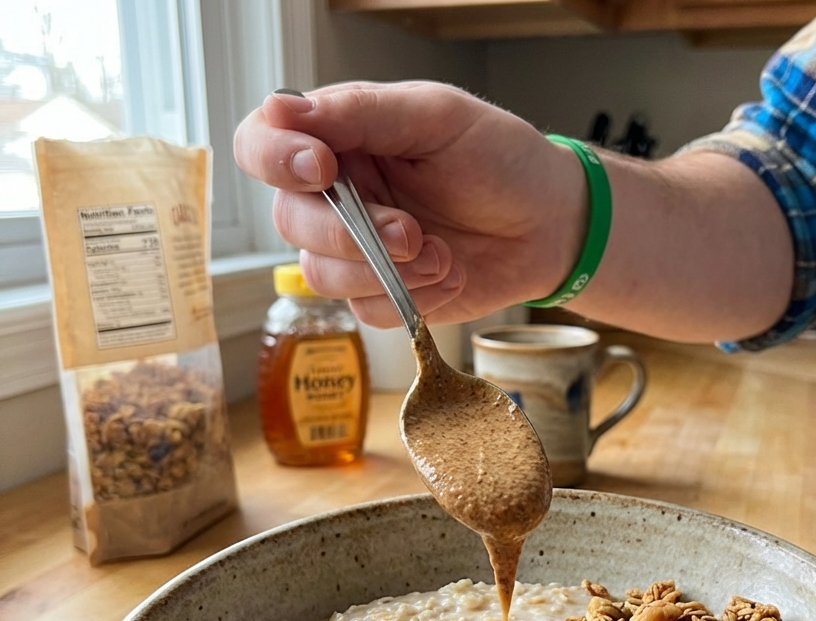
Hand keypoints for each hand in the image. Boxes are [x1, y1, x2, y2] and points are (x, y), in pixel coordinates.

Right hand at [233, 82, 586, 326]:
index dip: (275, 159)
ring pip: (322, 277)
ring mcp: (358, 251)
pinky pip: (367, 311)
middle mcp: (337, 196)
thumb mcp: (438, 118)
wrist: (549, 224)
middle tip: (410, 231)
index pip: (262, 144)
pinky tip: (450, 273)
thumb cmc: (501, 160)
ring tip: (442, 254)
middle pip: (290, 222)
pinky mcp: (384, 295)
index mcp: (339, 140)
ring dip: (386, 271)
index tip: (323, 168)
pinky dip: (412, 299)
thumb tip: (285, 110)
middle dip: (349, 234)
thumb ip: (363, 112)